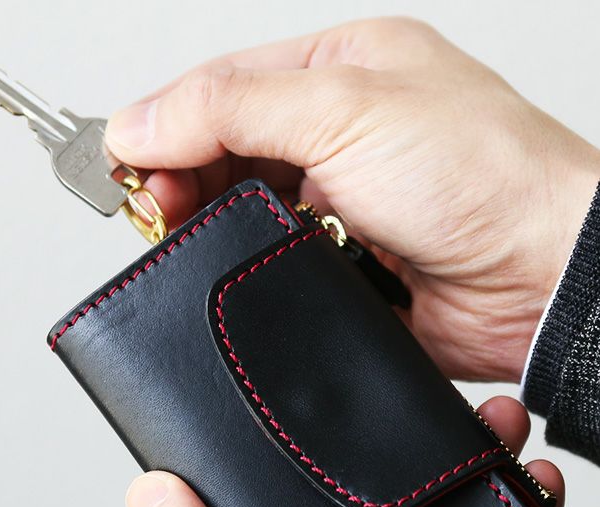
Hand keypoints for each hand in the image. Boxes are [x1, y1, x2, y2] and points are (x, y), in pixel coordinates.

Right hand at [106, 18, 599, 381]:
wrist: (540, 278)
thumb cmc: (482, 177)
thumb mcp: (346, 109)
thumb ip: (232, 109)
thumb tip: (140, 121)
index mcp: (340, 74)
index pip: (225, 86)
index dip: (165, 121)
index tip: (122, 158)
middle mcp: (336, 136)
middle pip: (225, 151)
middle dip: (181, 178)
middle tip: (156, 208)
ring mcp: (335, 204)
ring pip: (241, 212)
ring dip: (211, 224)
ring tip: (191, 236)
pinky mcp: (339, 263)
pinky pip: (269, 262)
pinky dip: (246, 265)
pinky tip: (240, 266)